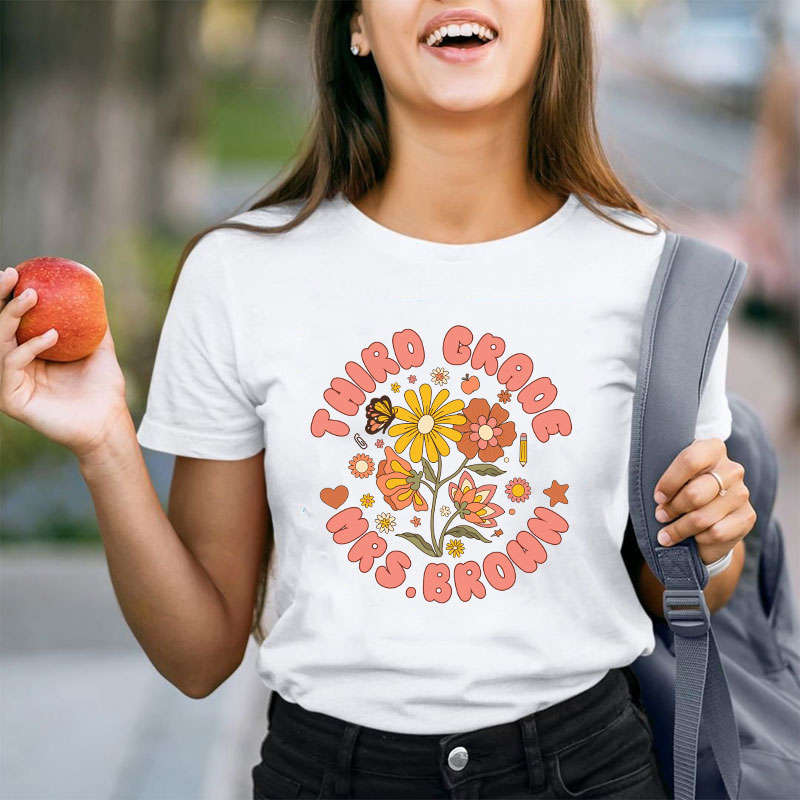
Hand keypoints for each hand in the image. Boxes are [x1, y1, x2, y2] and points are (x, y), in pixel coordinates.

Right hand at [0, 265, 130, 459]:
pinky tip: (51, 336)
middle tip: (11, 275)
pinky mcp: (10, 398)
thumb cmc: (104, 387)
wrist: (108, 420)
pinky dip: (29, 347)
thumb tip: (95, 291)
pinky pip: (11, 365)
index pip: (12, 320)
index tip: (16, 271)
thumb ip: (93, 323)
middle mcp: (15, 365)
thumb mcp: (99, 347)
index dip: (7, 295)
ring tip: (32, 297)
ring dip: (11, 316)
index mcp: (29, 352)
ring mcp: (10, 382)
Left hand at [652, 437, 755, 565]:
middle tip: (660, 516)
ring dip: (679, 528)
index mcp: (712, 449)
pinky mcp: (747, 517)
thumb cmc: (682, 491)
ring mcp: (742, 493)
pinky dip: (698, 537)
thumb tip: (658, 498)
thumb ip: (667, 477)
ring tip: (666, 534)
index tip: (658, 497)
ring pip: (702, 517)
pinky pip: (716, 532)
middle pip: (694, 493)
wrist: (708, 519)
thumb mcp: (674, 479)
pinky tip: (692, 537)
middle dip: (672, 508)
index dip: (670, 482)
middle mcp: (732, 469)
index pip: (690, 460)